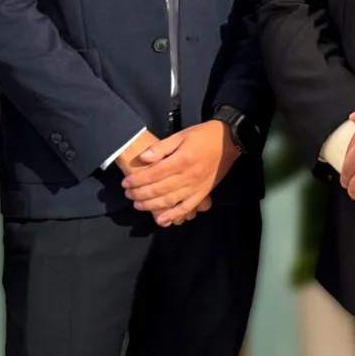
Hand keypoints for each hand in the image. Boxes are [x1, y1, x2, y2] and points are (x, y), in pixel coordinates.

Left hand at [122, 121, 237, 226]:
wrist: (229, 141)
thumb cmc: (202, 136)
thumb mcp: (181, 135)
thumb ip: (162, 147)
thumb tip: (143, 158)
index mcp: (181, 160)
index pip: (154, 174)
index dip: (138, 180)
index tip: (125, 183)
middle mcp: (187, 176)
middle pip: (159, 189)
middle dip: (140, 193)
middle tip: (128, 194)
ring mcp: (195, 187)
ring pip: (170, 200)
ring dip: (151, 205)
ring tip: (138, 205)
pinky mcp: (202, 194)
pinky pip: (186, 208)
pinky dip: (174, 216)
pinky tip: (161, 220)